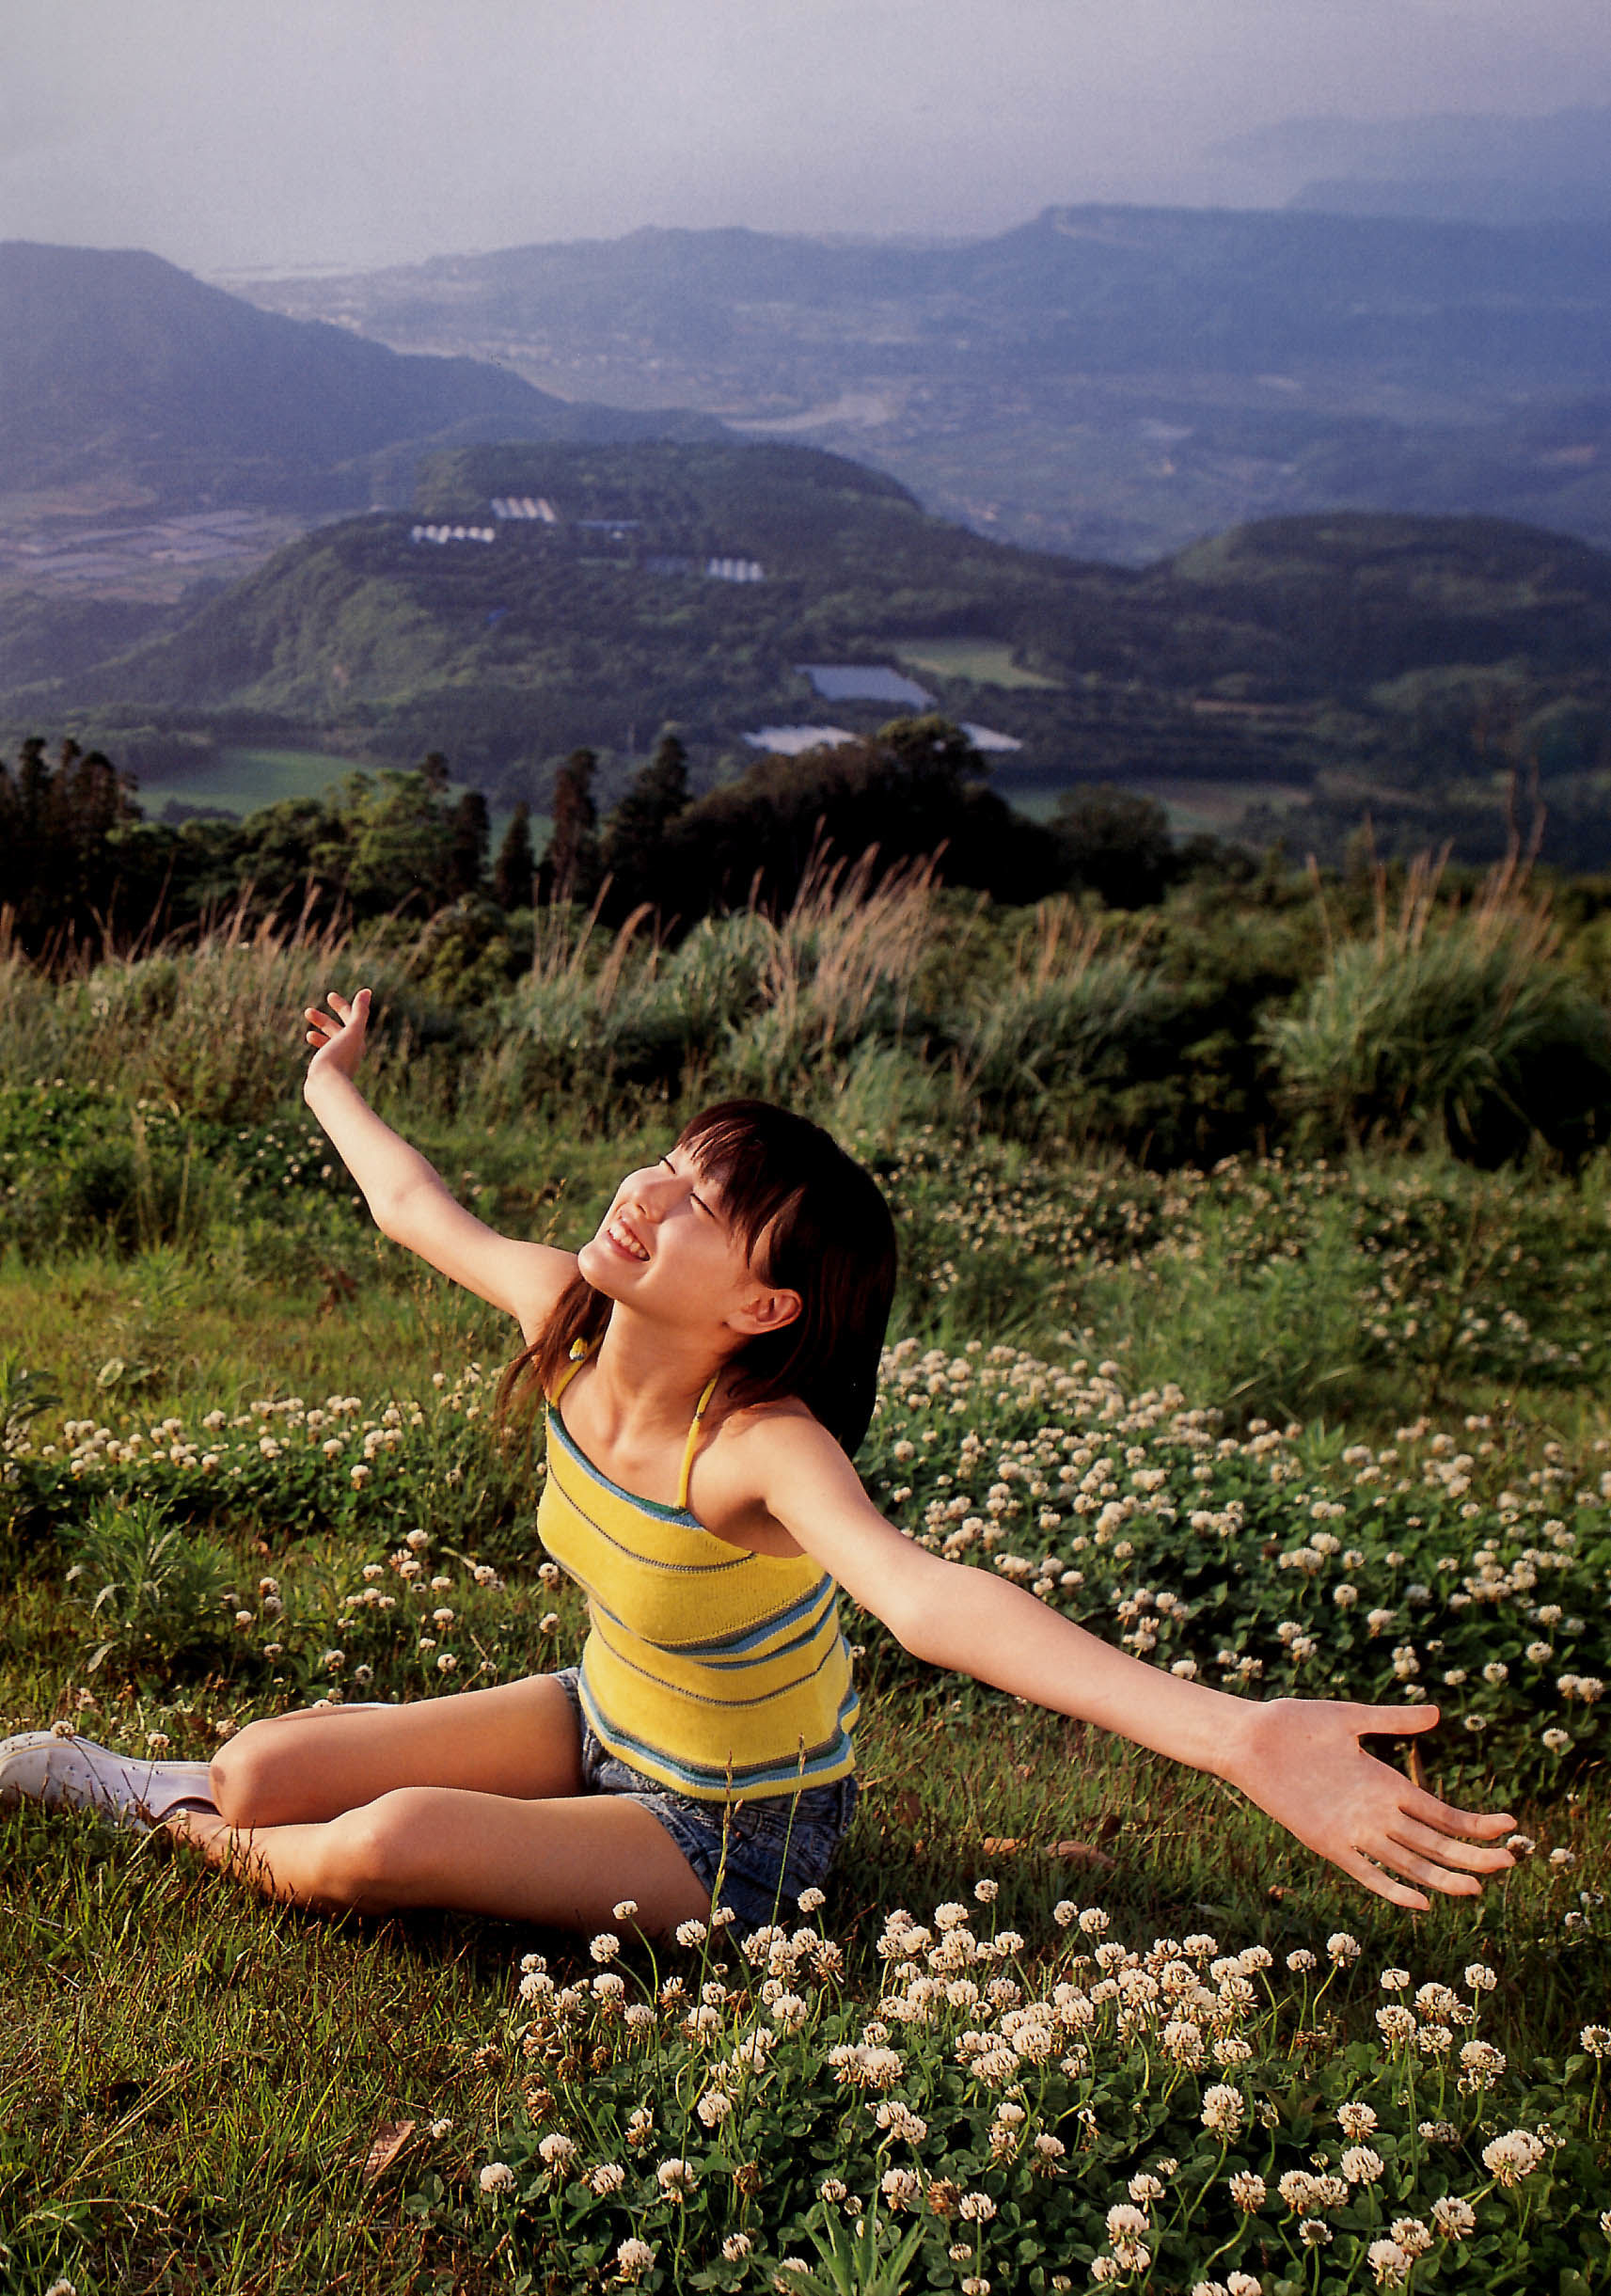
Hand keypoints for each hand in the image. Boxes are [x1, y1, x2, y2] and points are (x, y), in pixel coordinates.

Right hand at [304, 987, 371, 1082]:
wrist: (326, 1088)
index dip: (341, 1005)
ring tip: (306, 1031)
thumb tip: (367, 991)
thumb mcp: (351, 1032)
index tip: (329, 996)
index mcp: (357, 1041)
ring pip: (330, 1041)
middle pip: (339, 1030)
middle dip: (324, 1020)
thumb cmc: (338, 1058)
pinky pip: (324, 1052)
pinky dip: (318, 1042)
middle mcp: (350, 1051)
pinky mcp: (328, 1071)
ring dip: (319, 1029)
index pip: (352, 1018)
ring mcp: (339, 1061)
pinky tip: (309, 1039)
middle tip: (308, 1012)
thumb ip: (359, 1012)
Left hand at [1225, 1697, 1514, 1910]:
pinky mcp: (1326, 1842)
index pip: (1442, 1813)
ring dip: (1442, 1877)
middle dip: (1472, 1855)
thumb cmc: (1296, 1723)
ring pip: (1408, 1862)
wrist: (1248, 1738)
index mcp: (1386, 1783)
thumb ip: (1393, 1720)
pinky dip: (1391, 1888)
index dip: (1475, 1823)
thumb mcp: (1350, 1719)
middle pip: (1435, 1843)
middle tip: (1510, 1863)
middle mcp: (1376, 1812)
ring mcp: (1354, 1830)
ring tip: (1477, 1889)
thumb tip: (1437, 1714)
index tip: (1510, 1826)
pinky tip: (1419, 1900)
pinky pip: (1365, 1873)